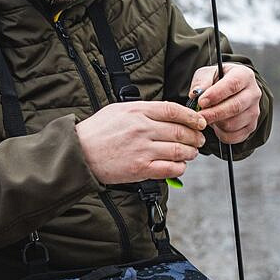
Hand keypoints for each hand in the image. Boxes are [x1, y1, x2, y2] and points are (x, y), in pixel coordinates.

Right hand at [75, 101, 207, 183]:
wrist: (79, 153)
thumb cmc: (97, 132)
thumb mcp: (118, 110)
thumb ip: (143, 110)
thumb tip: (166, 114)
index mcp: (137, 111)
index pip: (174, 110)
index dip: (192, 116)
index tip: (200, 122)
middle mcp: (142, 129)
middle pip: (181, 131)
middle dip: (196, 137)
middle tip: (199, 140)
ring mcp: (142, 149)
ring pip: (179, 151)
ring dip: (190, 153)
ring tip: (190, 153)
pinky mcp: (140, 169)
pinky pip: (170, 168)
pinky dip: (180, 168)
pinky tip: (179, 166)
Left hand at [188, 63, 261, 144]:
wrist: (229, 93)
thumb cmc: (217, 81)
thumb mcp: (207, 74)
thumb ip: (202, 81)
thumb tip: (195, 93)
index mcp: (244, 75)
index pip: (233, 85)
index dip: (216, 94)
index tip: (201, 101)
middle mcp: (253, 93)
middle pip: (235, 107)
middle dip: (214, 113)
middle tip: (199, 116)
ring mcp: (254, 111)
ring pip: (234, 123)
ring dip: (217, 123)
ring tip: (207, 118)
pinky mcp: (251, 126)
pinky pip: (234, 136)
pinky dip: (221, 134)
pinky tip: (215, 126)